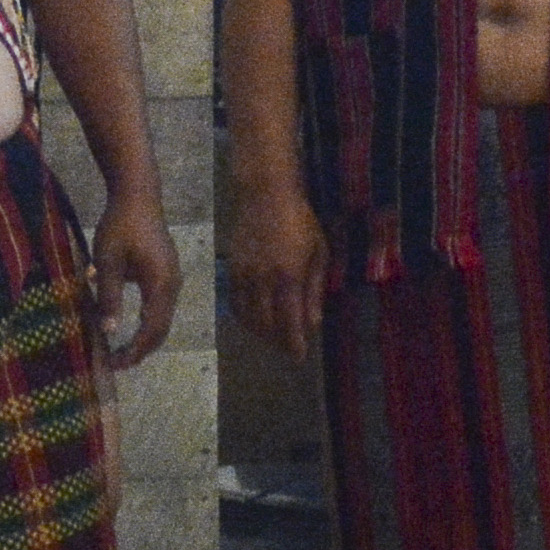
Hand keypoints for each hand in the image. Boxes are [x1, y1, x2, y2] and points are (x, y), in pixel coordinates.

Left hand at [92, 188, 183, 366]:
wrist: (138, 195)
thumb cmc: (119, 225)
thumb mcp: (108, 261)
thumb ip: (109, 297)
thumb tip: (110, 332)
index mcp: (160, 284)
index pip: (151, 330)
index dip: (134, 351)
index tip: (114, 364)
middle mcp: (173, 285)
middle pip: (161, 330)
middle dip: (141, 350)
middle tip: (116, 363)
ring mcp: (173, 278)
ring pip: (163, 319)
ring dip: (144, 337)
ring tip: (121, 350)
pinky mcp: (167, 272)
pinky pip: (161, 306)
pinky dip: (148, 322)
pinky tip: (130, 326)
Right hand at [228, 181, 327, 356]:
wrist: (264, 193)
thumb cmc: (299, 219)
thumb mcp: (318, 251)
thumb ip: (314, 289)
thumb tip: (312, 322)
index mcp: (289, 275)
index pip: (290, 321)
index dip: (294, 343)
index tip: (299, 357)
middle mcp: (263, 280)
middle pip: (266, 324)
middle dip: (278, 341)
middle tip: (288, 346)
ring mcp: (243, 275)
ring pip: (248, 317)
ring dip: (261, 332)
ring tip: (273, 336)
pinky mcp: (230, 268)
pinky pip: (234, 303)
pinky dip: (244, 317)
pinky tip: (254, 319)